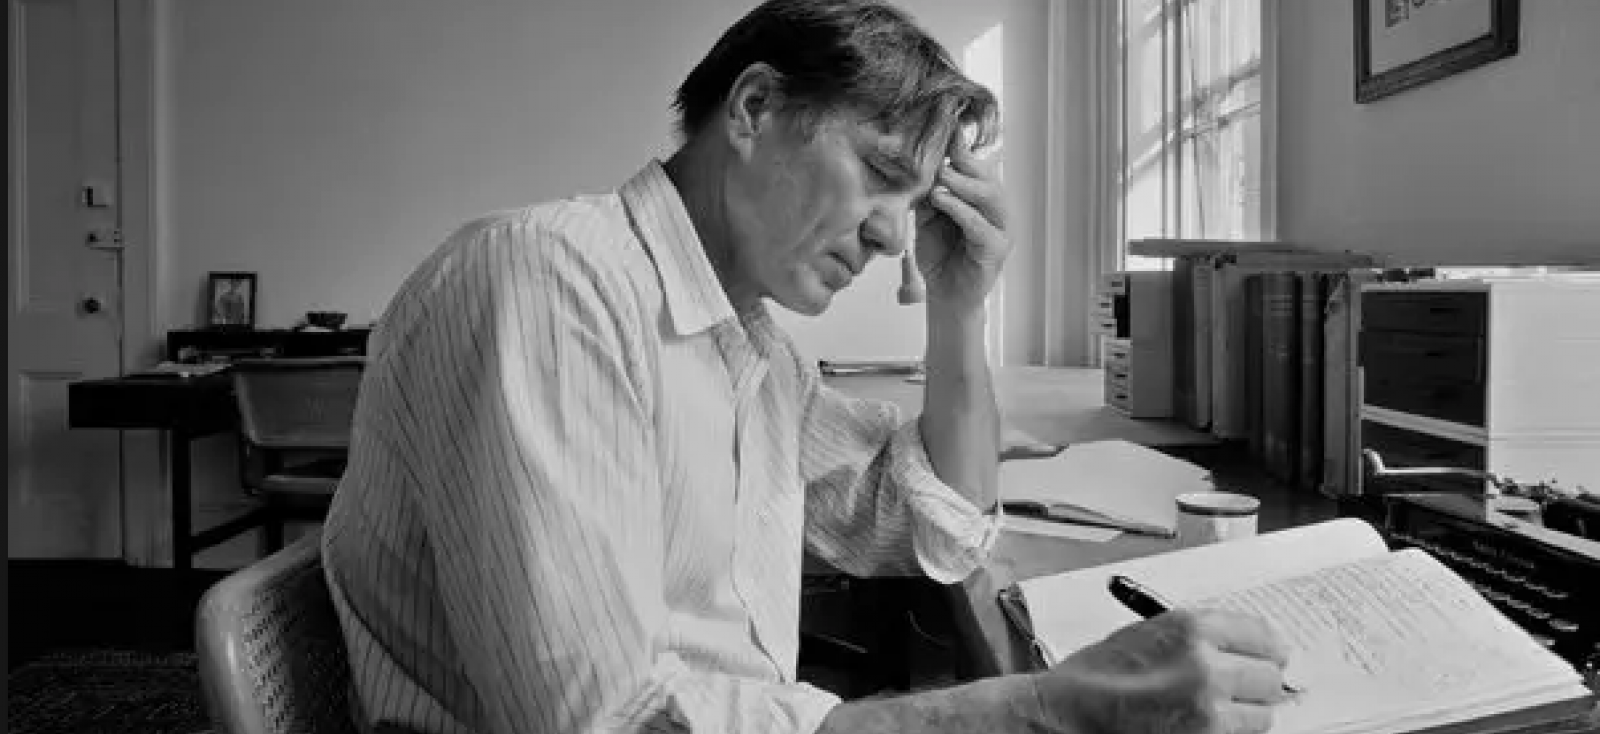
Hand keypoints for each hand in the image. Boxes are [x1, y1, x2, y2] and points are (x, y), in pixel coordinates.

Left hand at [912, 128, 1008, 314]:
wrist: (945, 294)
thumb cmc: (939, 254)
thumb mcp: (929, 216)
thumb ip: (929, 193)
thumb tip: (919, 165)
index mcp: (982, 198)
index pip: (977, 167)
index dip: (963, 148)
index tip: (948, 127)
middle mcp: (996, 210)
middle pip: (988, 177)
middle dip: (965, 162)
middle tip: (941, 155)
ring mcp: (1001, 229)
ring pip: (990, 196)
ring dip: (964, 184)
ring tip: (941, 178)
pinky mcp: (996, 250)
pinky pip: (980, 225)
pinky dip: (961, 210)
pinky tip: (942, 200)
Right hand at [1030, 609, 1291, 733]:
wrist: (1062, 717)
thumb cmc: (1093, 679)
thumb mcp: (1148, 634)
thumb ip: (1200, 639)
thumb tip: (1248, 652)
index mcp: (1190, 628)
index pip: (1263, 635)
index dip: (1267, 650)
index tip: (1269, 657)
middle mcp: (1206, 667)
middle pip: (1270, 678)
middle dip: (1257, 684)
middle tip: (1241, 689)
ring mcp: (1208, 713)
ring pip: (1263, 716)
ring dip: (1246, 715)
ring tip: (1213, 712)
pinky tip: (1202, 728)